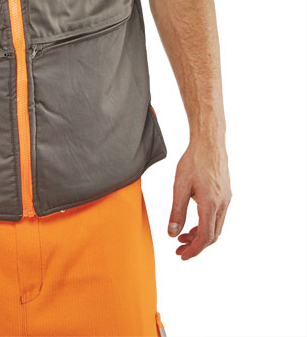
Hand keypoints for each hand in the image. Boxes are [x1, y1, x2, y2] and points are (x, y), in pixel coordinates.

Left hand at [167, 136, 231, 259]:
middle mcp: (222, 205)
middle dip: (196, 245)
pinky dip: (206, 224)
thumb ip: (177, 212)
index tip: (182, 255)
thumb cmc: (194, 161)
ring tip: (182, 235)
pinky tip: (194, 221)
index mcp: (211, 204)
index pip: (205, 237)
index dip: (193, 250)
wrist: (210, 143)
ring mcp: (226, 200)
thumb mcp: (180, 186)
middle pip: (212, 236)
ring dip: (200, 235)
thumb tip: (172, 233)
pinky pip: (218, 216)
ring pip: (216, 227)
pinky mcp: (226, 194)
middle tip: (179, 249)